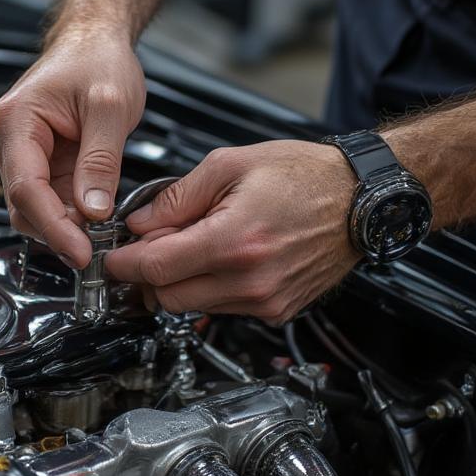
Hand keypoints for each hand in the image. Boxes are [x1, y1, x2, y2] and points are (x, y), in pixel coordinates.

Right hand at [0, 28, 145, 267]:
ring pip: (34, 209)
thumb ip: (101, 161)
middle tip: (97, 248)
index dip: (53, 227)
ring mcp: (21, 154)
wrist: (94, 42)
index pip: (26, 188)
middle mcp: (8, 140)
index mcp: (16, 121)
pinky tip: (94, 220)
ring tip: (100, 234)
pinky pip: (49, 200)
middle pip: (24, 205)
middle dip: (59, 231)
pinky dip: (70, 216)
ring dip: (65, 226)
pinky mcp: (39, 164)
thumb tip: (94, 211)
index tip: (80, 251)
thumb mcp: (110, 107)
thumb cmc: (97, 59)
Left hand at [106, 140, 360, 324]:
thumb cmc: (305, 176)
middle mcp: (251, 280)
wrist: (362, 199)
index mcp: (234, 241)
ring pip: (193, 306)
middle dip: (149, 275)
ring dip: (180, 281)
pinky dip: (210, 287)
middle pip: (167, 297)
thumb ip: (176, 198)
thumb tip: (139, 223)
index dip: (125, 264)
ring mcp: (266, 301)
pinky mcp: (277, 310)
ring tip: (196, 242)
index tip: (114, 258)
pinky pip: (223, 308)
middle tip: (152, 245)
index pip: (155, 269)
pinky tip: (222, 257)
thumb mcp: (229, 165)